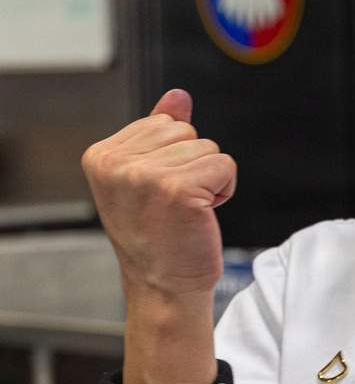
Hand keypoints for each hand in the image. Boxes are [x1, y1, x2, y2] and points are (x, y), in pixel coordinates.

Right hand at [82, 89, 236, 300]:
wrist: (162, 287)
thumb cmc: (155, 237)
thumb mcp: (146, 179)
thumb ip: (158, 133)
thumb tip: (178, 96)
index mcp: (101, 155)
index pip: (162, 121)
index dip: (173, 156)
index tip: (156, 194)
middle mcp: (117, 164)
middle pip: (185, 130)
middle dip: (192, 164)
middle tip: (173, 205)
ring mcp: (146, 176)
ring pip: (207, 147)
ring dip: (208, 180)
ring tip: (186, 212)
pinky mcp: (179, 190)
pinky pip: (225, 165)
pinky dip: (224, 190)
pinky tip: (203, 215)